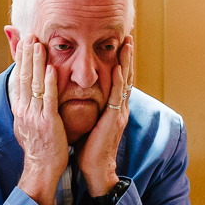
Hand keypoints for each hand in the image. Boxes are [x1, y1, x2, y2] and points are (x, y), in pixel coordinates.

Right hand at [10, 35, 68, 204]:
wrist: (41, 168)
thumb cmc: (39, 148)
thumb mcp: (27, 125)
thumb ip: (28, 108)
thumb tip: (25, 97)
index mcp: (20, 110)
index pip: (19, 80)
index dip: (21, 61)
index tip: (24, 44)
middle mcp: (24, 110)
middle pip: (24, 78)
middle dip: (26, 55)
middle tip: (30, 36)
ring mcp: (34, 115)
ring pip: (34, 84)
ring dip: (36, 62)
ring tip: (38, 44)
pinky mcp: (47, 121)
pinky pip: (48, 98)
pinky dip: (49, 82)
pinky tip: (51, 68)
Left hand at [77, 37, 134, 196]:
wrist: (95, 168)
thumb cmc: (88, 147)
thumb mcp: (87, 121)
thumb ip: (87, 108)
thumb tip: (75, 95)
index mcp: (112, 108)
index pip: (117, 80)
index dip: (119, 62)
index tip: (119, 44)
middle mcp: (119, 107)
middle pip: (125, 76)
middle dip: (127, 57)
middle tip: (128, 36)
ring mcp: (119, 113)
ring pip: (125, 82)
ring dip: (127, 62)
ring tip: (128, 44)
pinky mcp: (115, 120)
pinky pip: (117, 96)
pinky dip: (120, 81)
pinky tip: (119, 68)